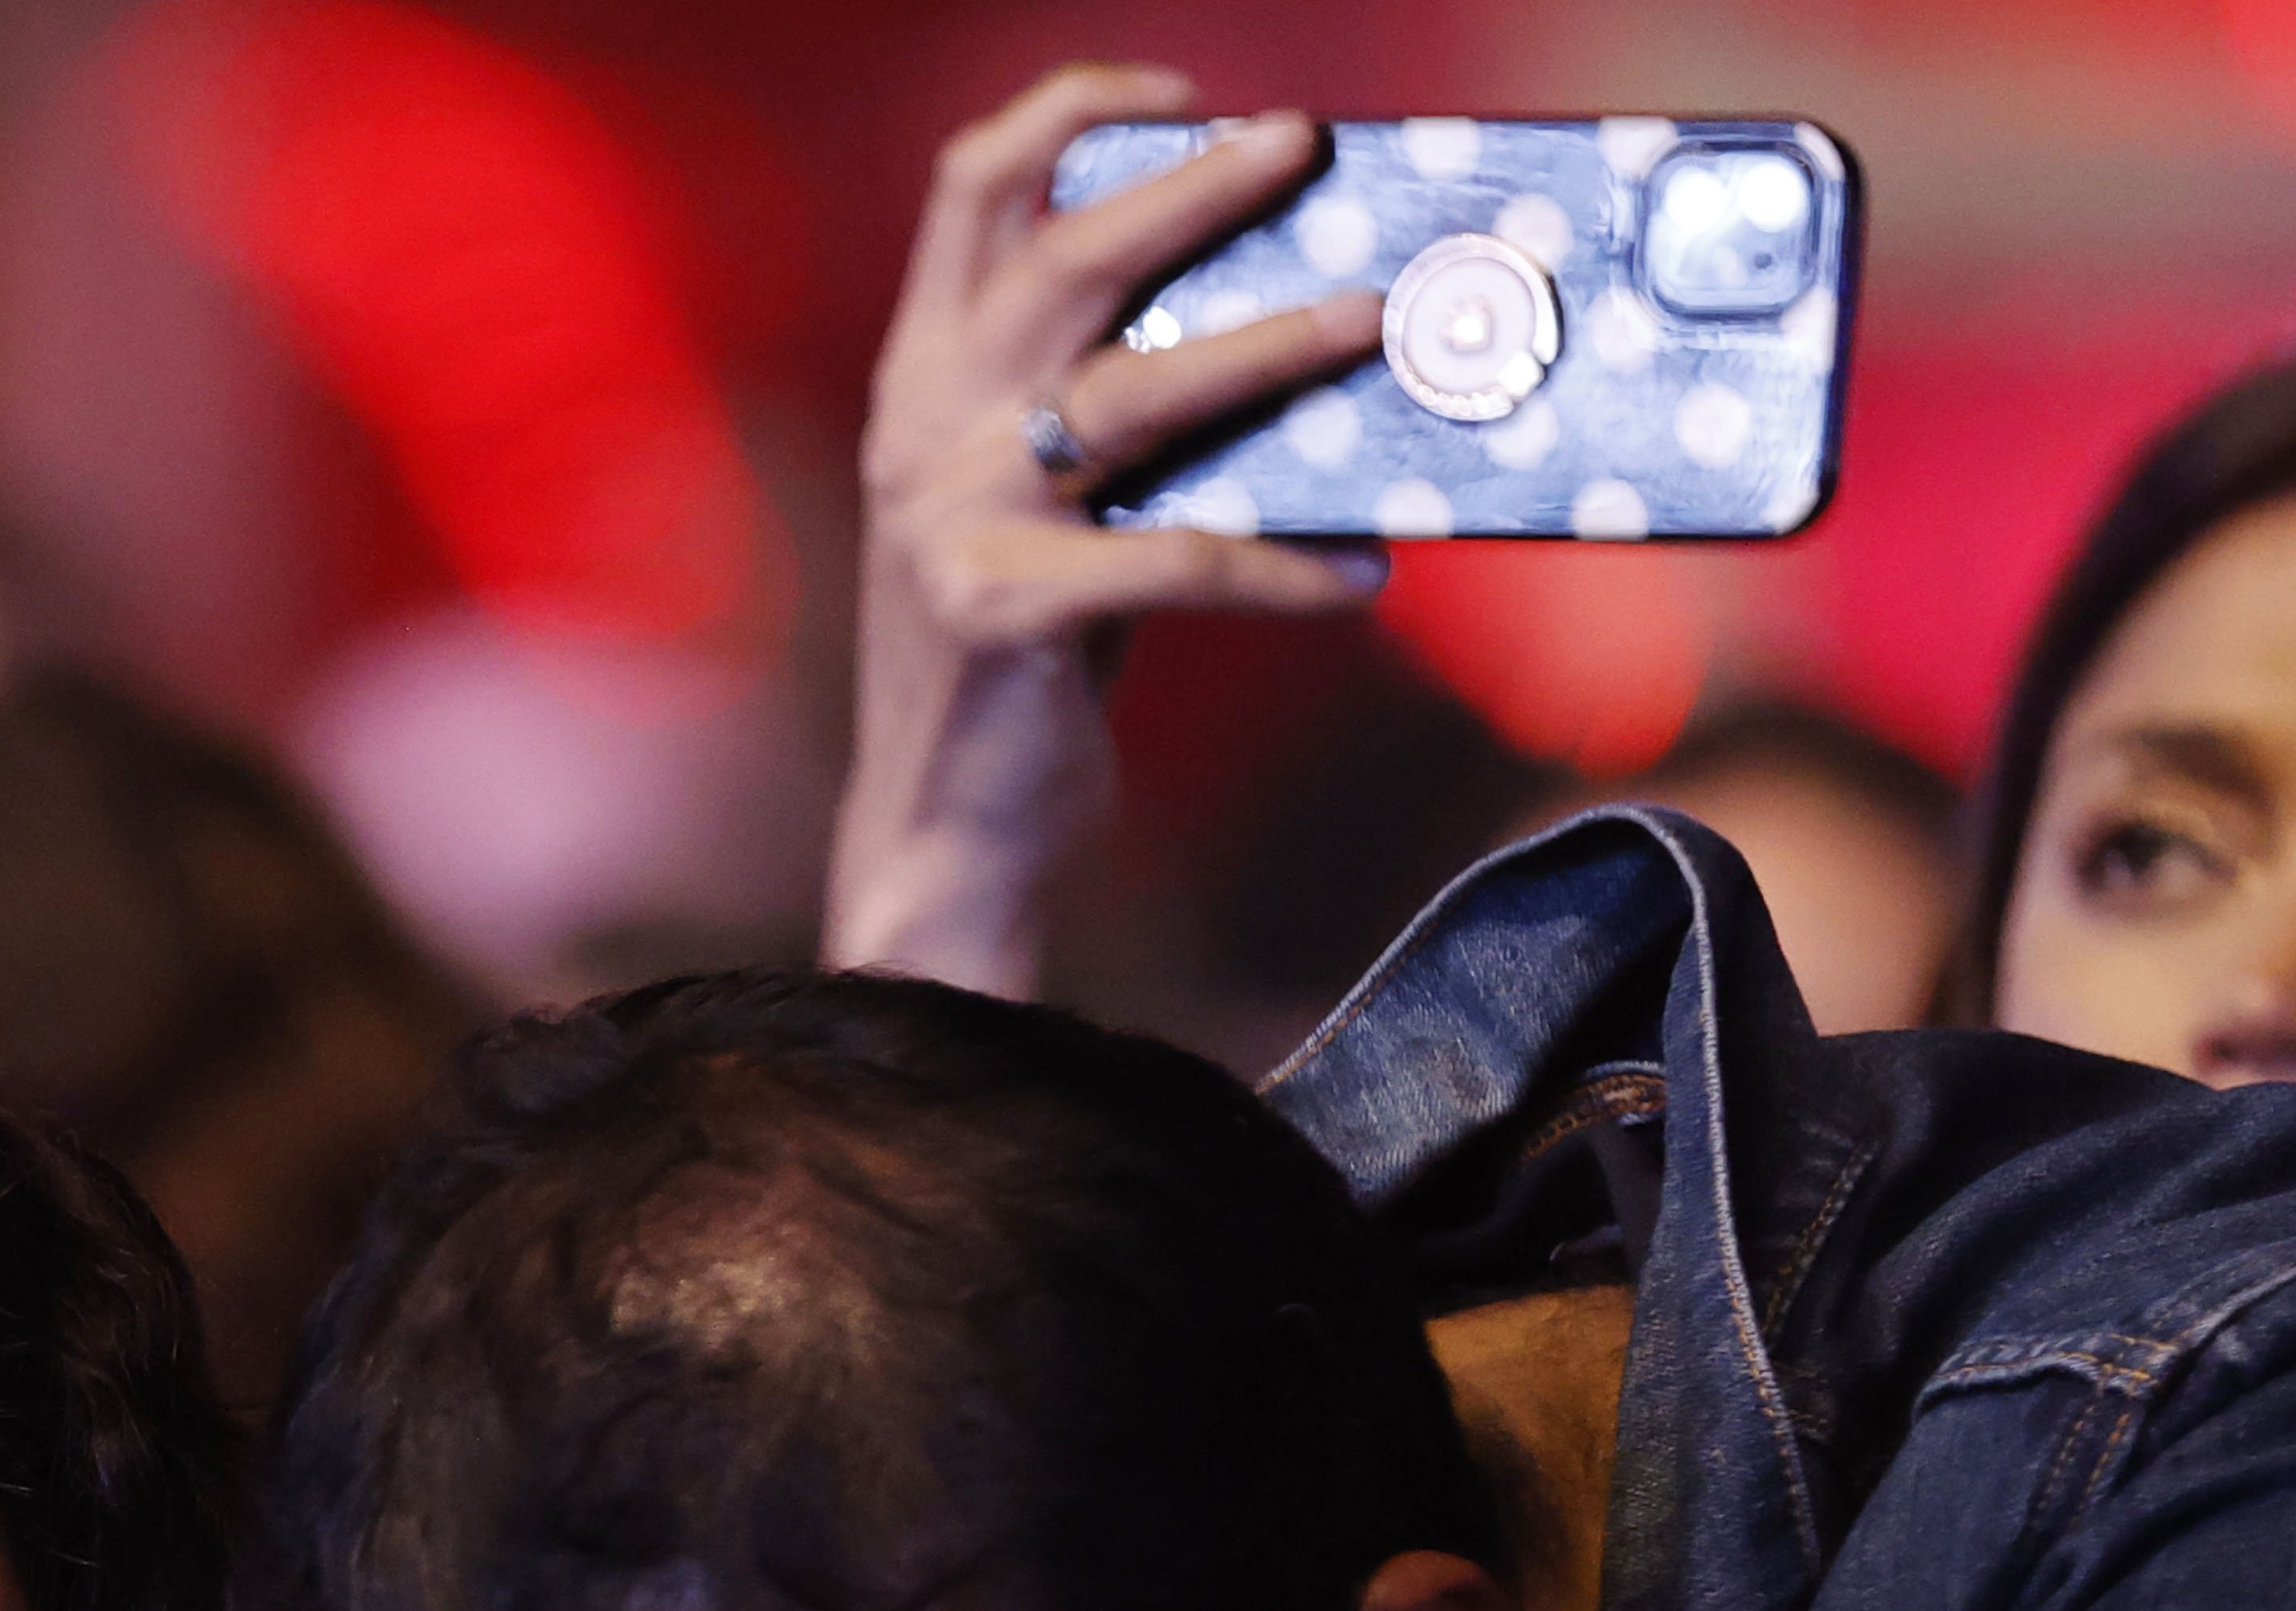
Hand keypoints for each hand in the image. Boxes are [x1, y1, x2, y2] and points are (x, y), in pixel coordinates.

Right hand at [830, 65, 1392, 994]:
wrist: (944, 832)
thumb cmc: (1024, 660)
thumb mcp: (1048, 504)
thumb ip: (1107, 414)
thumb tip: (1286, 322)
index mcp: (925, 381)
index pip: (970, 195)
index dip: (1069, 117)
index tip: (1183, 93)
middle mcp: (923, 431)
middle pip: (1056, 261)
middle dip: (1187, 190)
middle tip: (1302, 144)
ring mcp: (951, 522)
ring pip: (1129, 395)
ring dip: (1265, 347)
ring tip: (1371, 318)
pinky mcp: (996, 614)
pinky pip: (1172, 561)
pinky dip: (1280, 565)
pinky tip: (1360, 569)